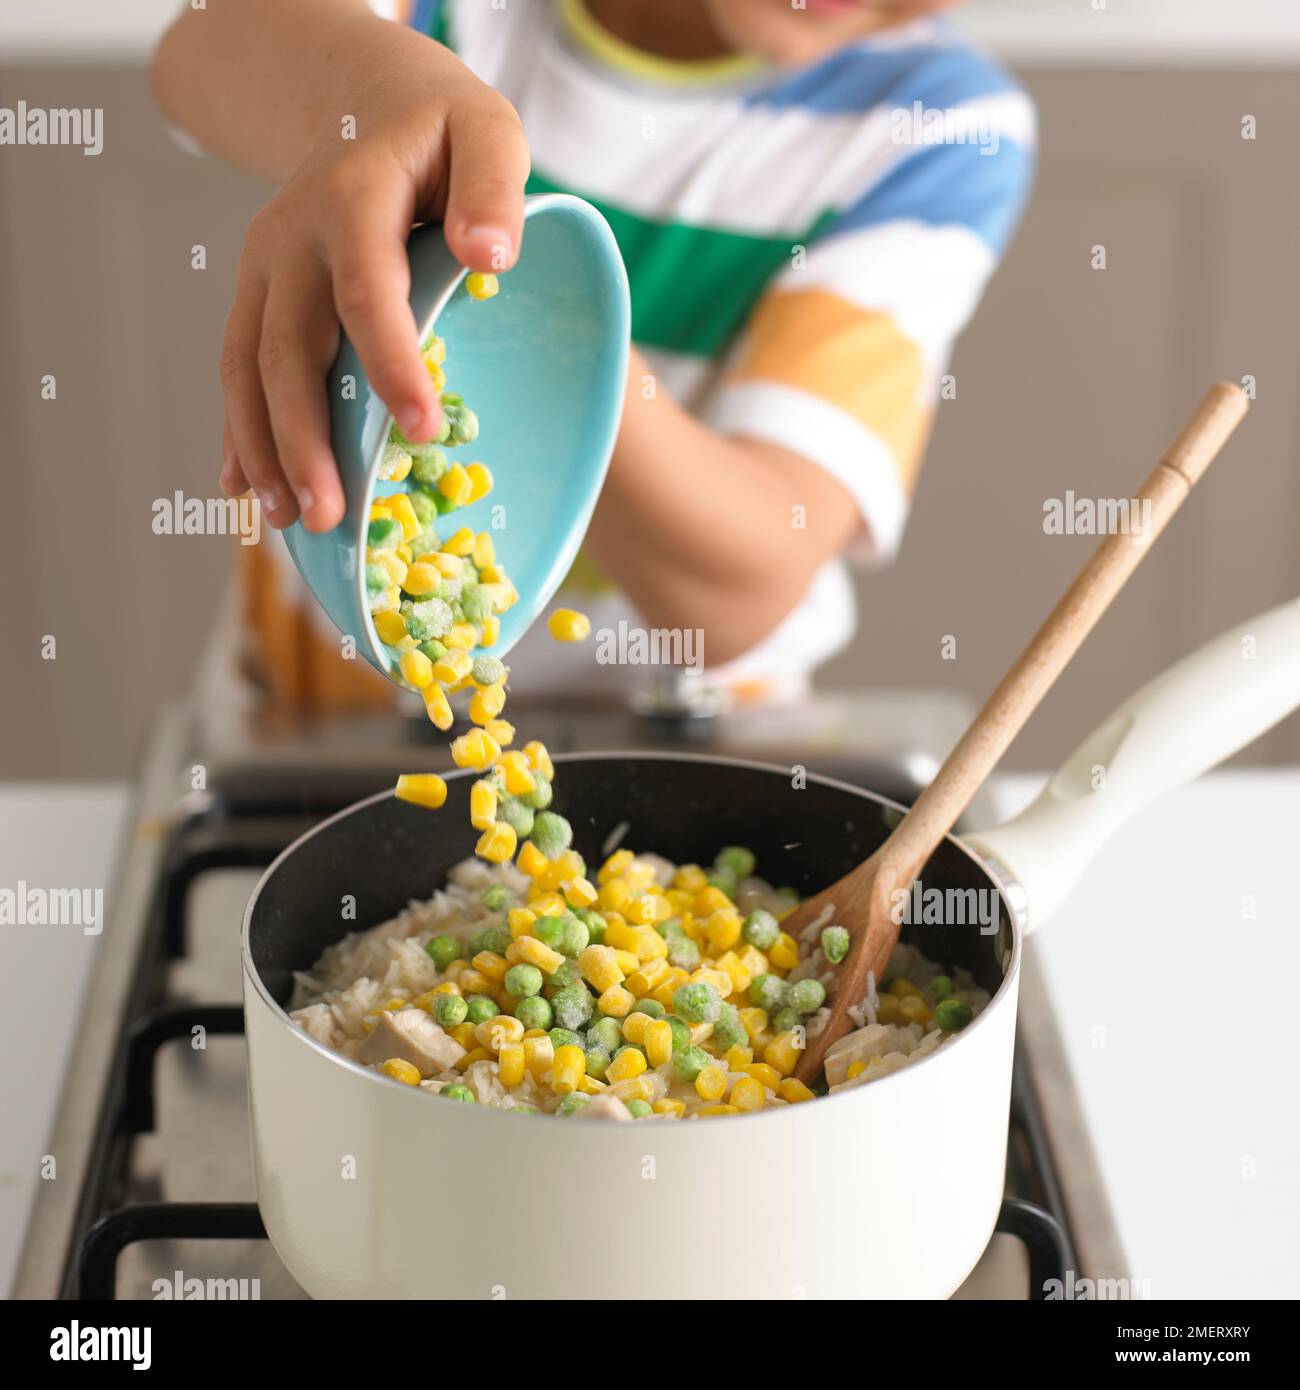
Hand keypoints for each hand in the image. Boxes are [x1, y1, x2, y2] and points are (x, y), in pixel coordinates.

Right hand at [218, 27, 528, 530]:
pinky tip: (245, 490)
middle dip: (305, 436)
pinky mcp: (256, 295)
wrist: (363, 103)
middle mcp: (292, 237)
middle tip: (330, 515)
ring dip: (264, 448)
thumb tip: (491, 253)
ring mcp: (264, 269)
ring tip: (291, 521)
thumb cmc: (442, 136)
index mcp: (353, 199)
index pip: (365, 289)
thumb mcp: (487, 133)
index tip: (421, 429)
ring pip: (248, 366)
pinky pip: (237, 368)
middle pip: (288, 346)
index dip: (389, 362)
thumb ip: (494, 186)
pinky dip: (239, 431)